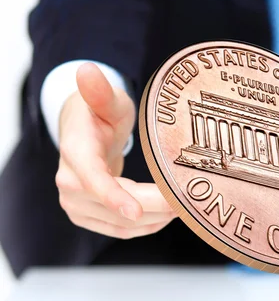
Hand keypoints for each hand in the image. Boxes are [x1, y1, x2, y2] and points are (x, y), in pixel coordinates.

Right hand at [55, 62, 176, 238]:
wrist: (83, 133)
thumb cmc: (99, 113)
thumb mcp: (106, 99)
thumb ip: (99, 90)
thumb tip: (86, 70)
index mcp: (75, 151)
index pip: (91, 178)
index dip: (113, 196)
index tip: (135, 211)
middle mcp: (69, 182)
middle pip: (113, 205)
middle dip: (153, 207)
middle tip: (186, 201)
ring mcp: (76, 203)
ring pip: (118, 224)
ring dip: (153, 220)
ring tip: (183, 206)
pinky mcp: (86, 215)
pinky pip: (117, 230)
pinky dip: (144, 226)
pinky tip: (166, 215)